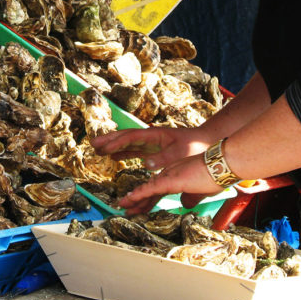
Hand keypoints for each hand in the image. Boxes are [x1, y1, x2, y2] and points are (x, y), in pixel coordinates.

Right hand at [91, 126, 211, 169]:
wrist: (207, 141)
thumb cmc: (196, 146)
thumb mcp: (181, 152)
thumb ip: (164, 158)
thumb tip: (145, 164)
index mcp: (155, 135)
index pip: (132, 137)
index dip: (117, 142)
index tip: (103, 147)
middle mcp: (150, 137)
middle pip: (126, 136)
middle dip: (109, 139)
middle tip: (93, 144)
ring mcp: (151, 142)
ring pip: (128, 142)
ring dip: (113, 145)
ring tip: (98, 149)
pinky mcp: (154, 149)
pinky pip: (134, 150)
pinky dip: (122, 152)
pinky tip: (114, 156)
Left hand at [118, 154, 220, 214]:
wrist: (222, 164)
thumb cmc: (217, 176)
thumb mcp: (203, 191)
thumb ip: (191, 197)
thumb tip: (184, 204)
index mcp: (177, 177)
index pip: (159, 190)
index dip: (148, 199)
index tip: (140, 207)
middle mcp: (169, 175)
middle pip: (150, 190)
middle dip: (138, 201)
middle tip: (126, 208)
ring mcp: (168, 176)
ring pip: (147, 190)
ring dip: (134, 200)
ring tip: (121, 206)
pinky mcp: (169, 180)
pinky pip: (149, 189)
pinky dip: (137, 195)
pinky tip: (128, 200)